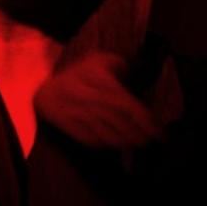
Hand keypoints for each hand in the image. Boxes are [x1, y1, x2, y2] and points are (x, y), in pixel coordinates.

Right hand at [33, 50, 164, 148]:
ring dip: (129, 141)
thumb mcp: (101, 60)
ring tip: (142, 142)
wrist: (46, 90)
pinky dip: (111, 144)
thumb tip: (140, 84)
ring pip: (107, 133)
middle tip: (155, 138)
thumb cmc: (81, 73)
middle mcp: (84, 96)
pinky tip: (122, 143)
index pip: (124, 101)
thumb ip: (122, 67)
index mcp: (94, 77)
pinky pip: (95, 141)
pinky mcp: (70, 129)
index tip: (160, 129)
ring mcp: (75, 114)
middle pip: (118, 120)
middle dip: (140, 132)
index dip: (145, 118)